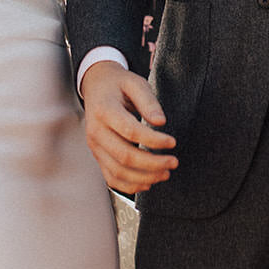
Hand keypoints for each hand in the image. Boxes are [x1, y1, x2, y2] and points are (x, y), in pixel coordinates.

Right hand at [81, 60, 176, 193]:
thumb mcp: (135, 83)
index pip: (130, 131)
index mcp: (104, 110)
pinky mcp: (98, 156)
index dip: (153, 140)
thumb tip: (161, 122)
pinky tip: (148, 182)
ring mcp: (95, 146)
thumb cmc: (118, 84)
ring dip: (144, 177)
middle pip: (124, 156)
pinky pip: (111, 177)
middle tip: (174, 162)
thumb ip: (148, 101)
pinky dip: (130, 185)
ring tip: (165, 173)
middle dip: (152, 164)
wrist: (96, 86)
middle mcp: (96, 131)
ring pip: (118, 171)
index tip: (173, 142)